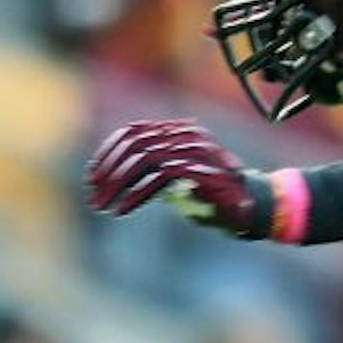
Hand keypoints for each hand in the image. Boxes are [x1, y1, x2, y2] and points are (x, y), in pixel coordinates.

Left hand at [86, 119, 275, 237]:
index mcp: (179, 131)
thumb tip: (108, 173)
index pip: (133, 132)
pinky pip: (159, 178)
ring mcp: (197, 151)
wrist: (251, 209)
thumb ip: (150, 169)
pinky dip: (136, 195)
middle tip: (93, 195)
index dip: (107, 153)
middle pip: (135, 144)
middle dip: (108, 171)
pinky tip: (122, 210)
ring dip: (117, 184)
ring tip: (103, 205)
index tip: (92, 177)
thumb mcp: (175, 178)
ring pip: (144, 159)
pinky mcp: (202, 171)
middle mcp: (188, 135)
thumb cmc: (211, 197)